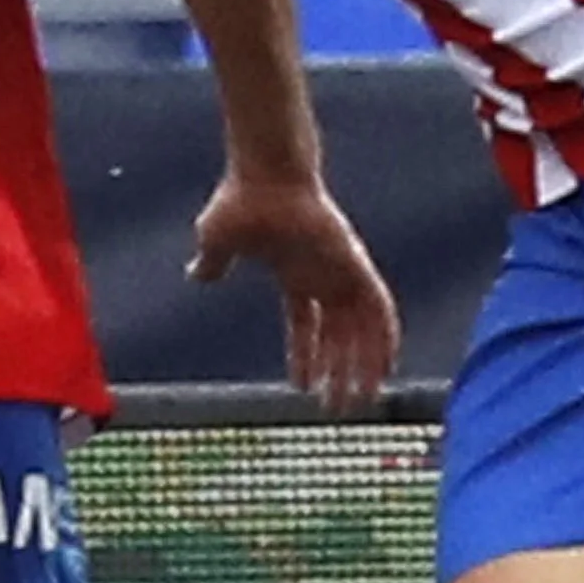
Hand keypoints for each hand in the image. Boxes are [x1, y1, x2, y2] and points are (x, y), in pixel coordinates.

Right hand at [189, 171, 398, 414]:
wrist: (265, 174)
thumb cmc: (241, 201)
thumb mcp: (216, 242)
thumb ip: (212, 264)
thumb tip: (195, 276)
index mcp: (295, 277)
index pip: (305, 326)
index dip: (304, 357)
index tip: (302, 388)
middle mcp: (323, 278)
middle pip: (338, 337)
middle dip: (338, 373)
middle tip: (338, 409)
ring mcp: (342, 271)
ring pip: (362, 330)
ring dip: (364, 366)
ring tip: (363, 400)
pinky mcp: (355, 263)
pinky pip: (380, 307)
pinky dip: (386, 337)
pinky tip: (388, 365)